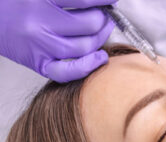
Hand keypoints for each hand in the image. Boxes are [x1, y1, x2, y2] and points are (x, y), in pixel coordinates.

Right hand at [0, 0, 116, 82]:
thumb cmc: (15, 1)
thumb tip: (95, 0)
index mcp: (40, 0)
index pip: (84, 0)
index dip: (104, 0)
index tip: (112, 0)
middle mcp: (40, 24)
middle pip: (89, 25)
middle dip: (104, 19)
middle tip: (106, 15)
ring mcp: (40, 47)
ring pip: (84, 47)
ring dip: (100, 38)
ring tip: (103, 30)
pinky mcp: (38, 64)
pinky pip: (67, 72)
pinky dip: (87, 67)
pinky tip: (100, 58)